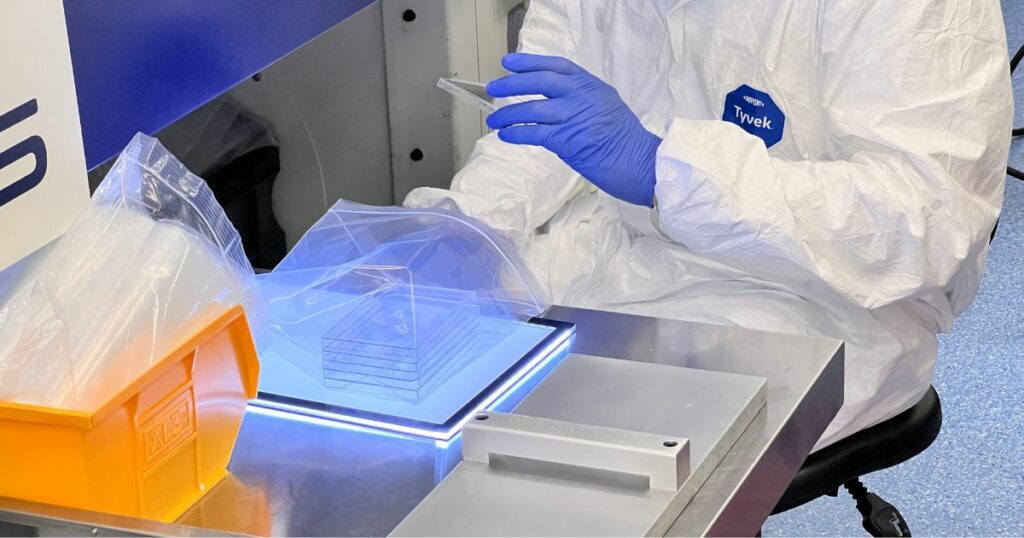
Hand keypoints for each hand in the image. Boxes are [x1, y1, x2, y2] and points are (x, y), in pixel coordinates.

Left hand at [486, 53, 661, 206]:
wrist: (641, 163)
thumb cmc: (625, 141)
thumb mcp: (606, 107)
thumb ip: (581, 100)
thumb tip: (553, 102)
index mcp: (591, 86)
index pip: (556, 67)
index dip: (530, 63)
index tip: (510, 63)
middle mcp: (582, 97)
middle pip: (540, 82)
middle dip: (512, 84)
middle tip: (494, 87)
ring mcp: (574, 117)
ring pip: (532, 108)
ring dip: (508, 114)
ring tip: (494, 119)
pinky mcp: (567, 140)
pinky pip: (534, 133)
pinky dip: (516, 133)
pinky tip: (506, 135)